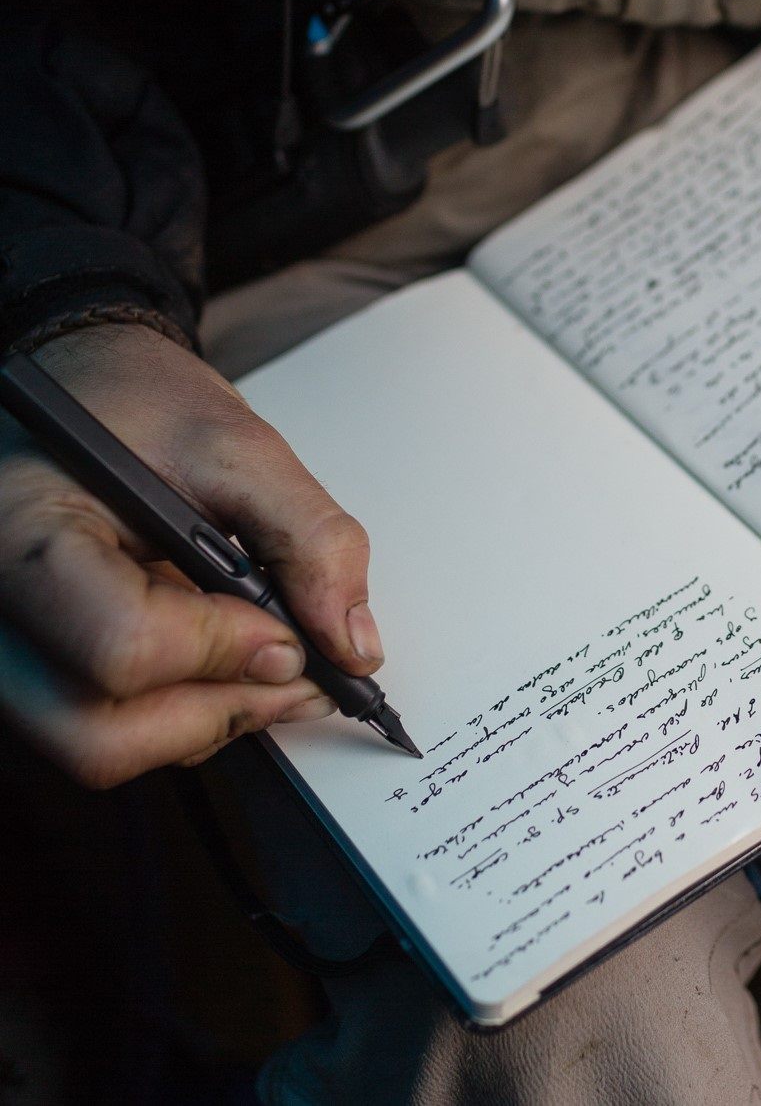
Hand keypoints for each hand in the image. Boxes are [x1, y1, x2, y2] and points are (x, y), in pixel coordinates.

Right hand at [0, 323, 381, 785]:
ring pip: (97, 747)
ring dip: (205, 718)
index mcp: (25, 535)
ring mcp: (7, 651)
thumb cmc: (135, 402)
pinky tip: (224, 656)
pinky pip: (100, 728)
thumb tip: (352, 644)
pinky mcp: (34, 670)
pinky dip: (179, 712)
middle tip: (295, 668)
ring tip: (266, 655)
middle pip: (96, 733)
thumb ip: (307, 539)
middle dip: (218, 711)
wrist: (82, 388)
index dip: (223, 649)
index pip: (121, 644)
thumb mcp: (236, 444)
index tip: (289, 632)